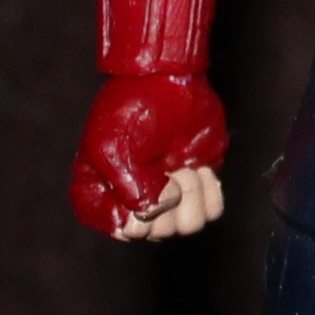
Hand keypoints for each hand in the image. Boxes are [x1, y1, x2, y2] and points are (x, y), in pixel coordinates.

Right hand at [71, 74, 228, 241]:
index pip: (125, 231)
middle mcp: (135, 202)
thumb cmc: (130, 109)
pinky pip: (211, 212)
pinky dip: (209, 191)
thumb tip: (147, 215)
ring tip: (182, 165)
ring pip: (187, 226)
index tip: (144, 186)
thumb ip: (127, 187)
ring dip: (191, 193)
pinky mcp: (197, 186)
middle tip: (165, 169)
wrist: (169, 82)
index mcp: (102, 197)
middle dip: (168, 199)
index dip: (139, 214)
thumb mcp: (112, 148)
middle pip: (158, 232)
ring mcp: (169, 196)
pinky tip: (198, 167)